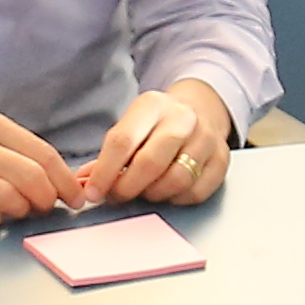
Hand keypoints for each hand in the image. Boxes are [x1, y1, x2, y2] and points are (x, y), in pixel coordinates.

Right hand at [0, 105, 75, 230]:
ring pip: (7, 200)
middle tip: (45, 208)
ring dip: (19, 212)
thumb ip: (12, 148)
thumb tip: (53, 176)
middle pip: (30, 178)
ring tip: (13, 210)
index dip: (65, 180)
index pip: (42, 154)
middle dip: (46, 200)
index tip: (75, 197)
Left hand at [73, 79, 232, 208]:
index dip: (105, 171)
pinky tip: (167, 192)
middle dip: (128, 187)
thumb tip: (83, 183)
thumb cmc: (157, 126)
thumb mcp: (131, 127)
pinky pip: (195, 192)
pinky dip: (176, 199)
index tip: (93, 192)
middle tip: (117, 196)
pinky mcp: (221, 160)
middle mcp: (182, 118)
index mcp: (152, 105)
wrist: (201, 110)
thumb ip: (107, 156)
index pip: (123, 141)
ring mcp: (206, 139)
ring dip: (153, 194)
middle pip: (150, 162)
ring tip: (144, 191)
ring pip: (175, 180)